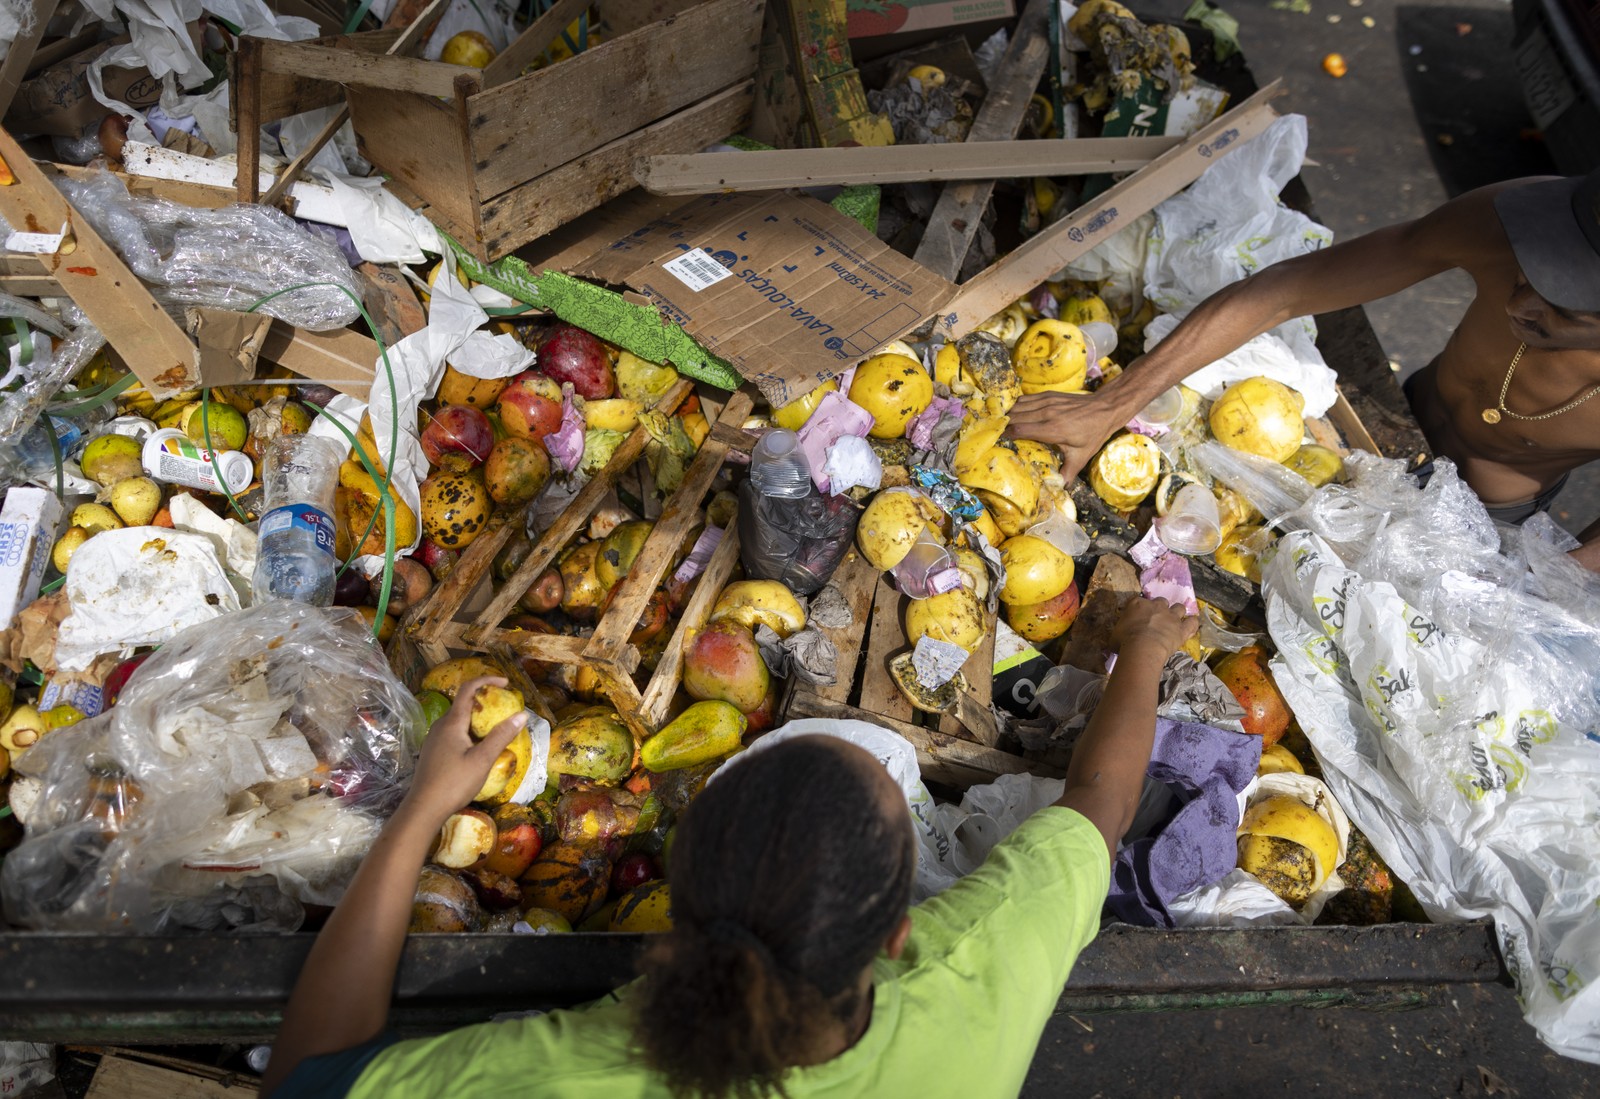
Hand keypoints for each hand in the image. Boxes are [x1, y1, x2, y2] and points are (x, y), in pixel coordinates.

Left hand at [400, 676, 525, 826]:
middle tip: (504, 709)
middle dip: (485, 702)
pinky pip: (453, 733)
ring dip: (477, 719)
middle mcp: (440, 726)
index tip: (505, 683)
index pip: (468, 689)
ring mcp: (434, 739)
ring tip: (495, 730)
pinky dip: (469, 732)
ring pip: (458, 721)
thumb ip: (501, 736)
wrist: (424, 808)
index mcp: (452, 723)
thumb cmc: (454, 782)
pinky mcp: (433, 752)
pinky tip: (478, 749)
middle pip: (463, 704)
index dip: (486, 680)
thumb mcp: (482, 760)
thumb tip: (522, 715)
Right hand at [1006, 390, 1128, 482]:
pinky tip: (1012, 413)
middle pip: (1015, 417)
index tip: (995, 440)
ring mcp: (1047, 402)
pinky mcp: (1049, 395)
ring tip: (998, 424)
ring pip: (1018, 406)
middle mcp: (1047, 413)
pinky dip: (1016, 406)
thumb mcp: (1081, 457)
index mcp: (1052, 429)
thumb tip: (1058, 491)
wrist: (1105, 409)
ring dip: (1007, 414)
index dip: (1005, 434)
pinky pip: (1025, 399)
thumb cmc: (1093, 434)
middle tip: (991, 433)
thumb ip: (1067, 474)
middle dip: (1002, 424)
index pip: (1020, 430)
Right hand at [1110, 597, 1197, 660]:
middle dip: (1160, 608)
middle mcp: (1155, 606)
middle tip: (1156, 620)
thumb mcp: (1114, 636)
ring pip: (1179, 607)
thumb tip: (1116, 641)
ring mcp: (1171, 616)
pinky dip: (1192, 624)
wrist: (1143, 647)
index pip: (1138, 601)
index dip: (1139, 609)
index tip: (1138, 617)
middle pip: (1161, 601)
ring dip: (1177, 613)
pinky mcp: (1181, 628)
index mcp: (1136, 604)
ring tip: (1174, 621)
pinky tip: (1190, 626)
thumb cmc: (1124, 641)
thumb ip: (1119, 634)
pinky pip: (1192, 622)